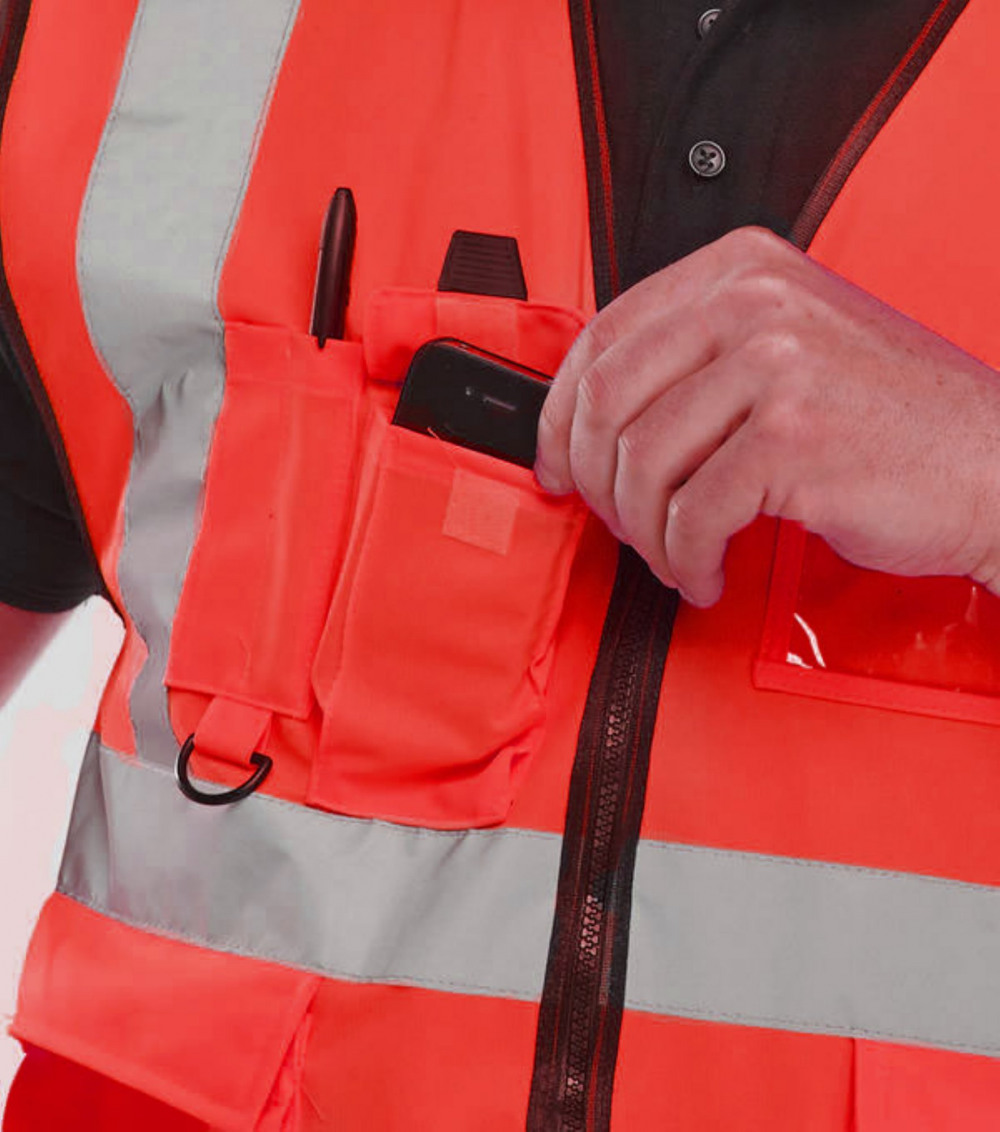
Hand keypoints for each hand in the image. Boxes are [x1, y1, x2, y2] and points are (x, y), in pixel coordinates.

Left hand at [535, 227, 999, 605]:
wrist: (992, 463)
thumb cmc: (889, 419)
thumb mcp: (788, 350)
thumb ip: (696, 361)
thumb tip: (591, 417)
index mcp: (741, 269)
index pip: (603, 335)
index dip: (559, 415)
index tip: (556, 464)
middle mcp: (753, 302)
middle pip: (606, 401)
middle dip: (594, 483)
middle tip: (615, 523)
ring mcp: (776, 365)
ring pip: (640, 463)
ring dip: (643, 534)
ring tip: (672, 556)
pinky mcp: (792, 437)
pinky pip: (690, 517)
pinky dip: (685, 562)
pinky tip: (705, 573)